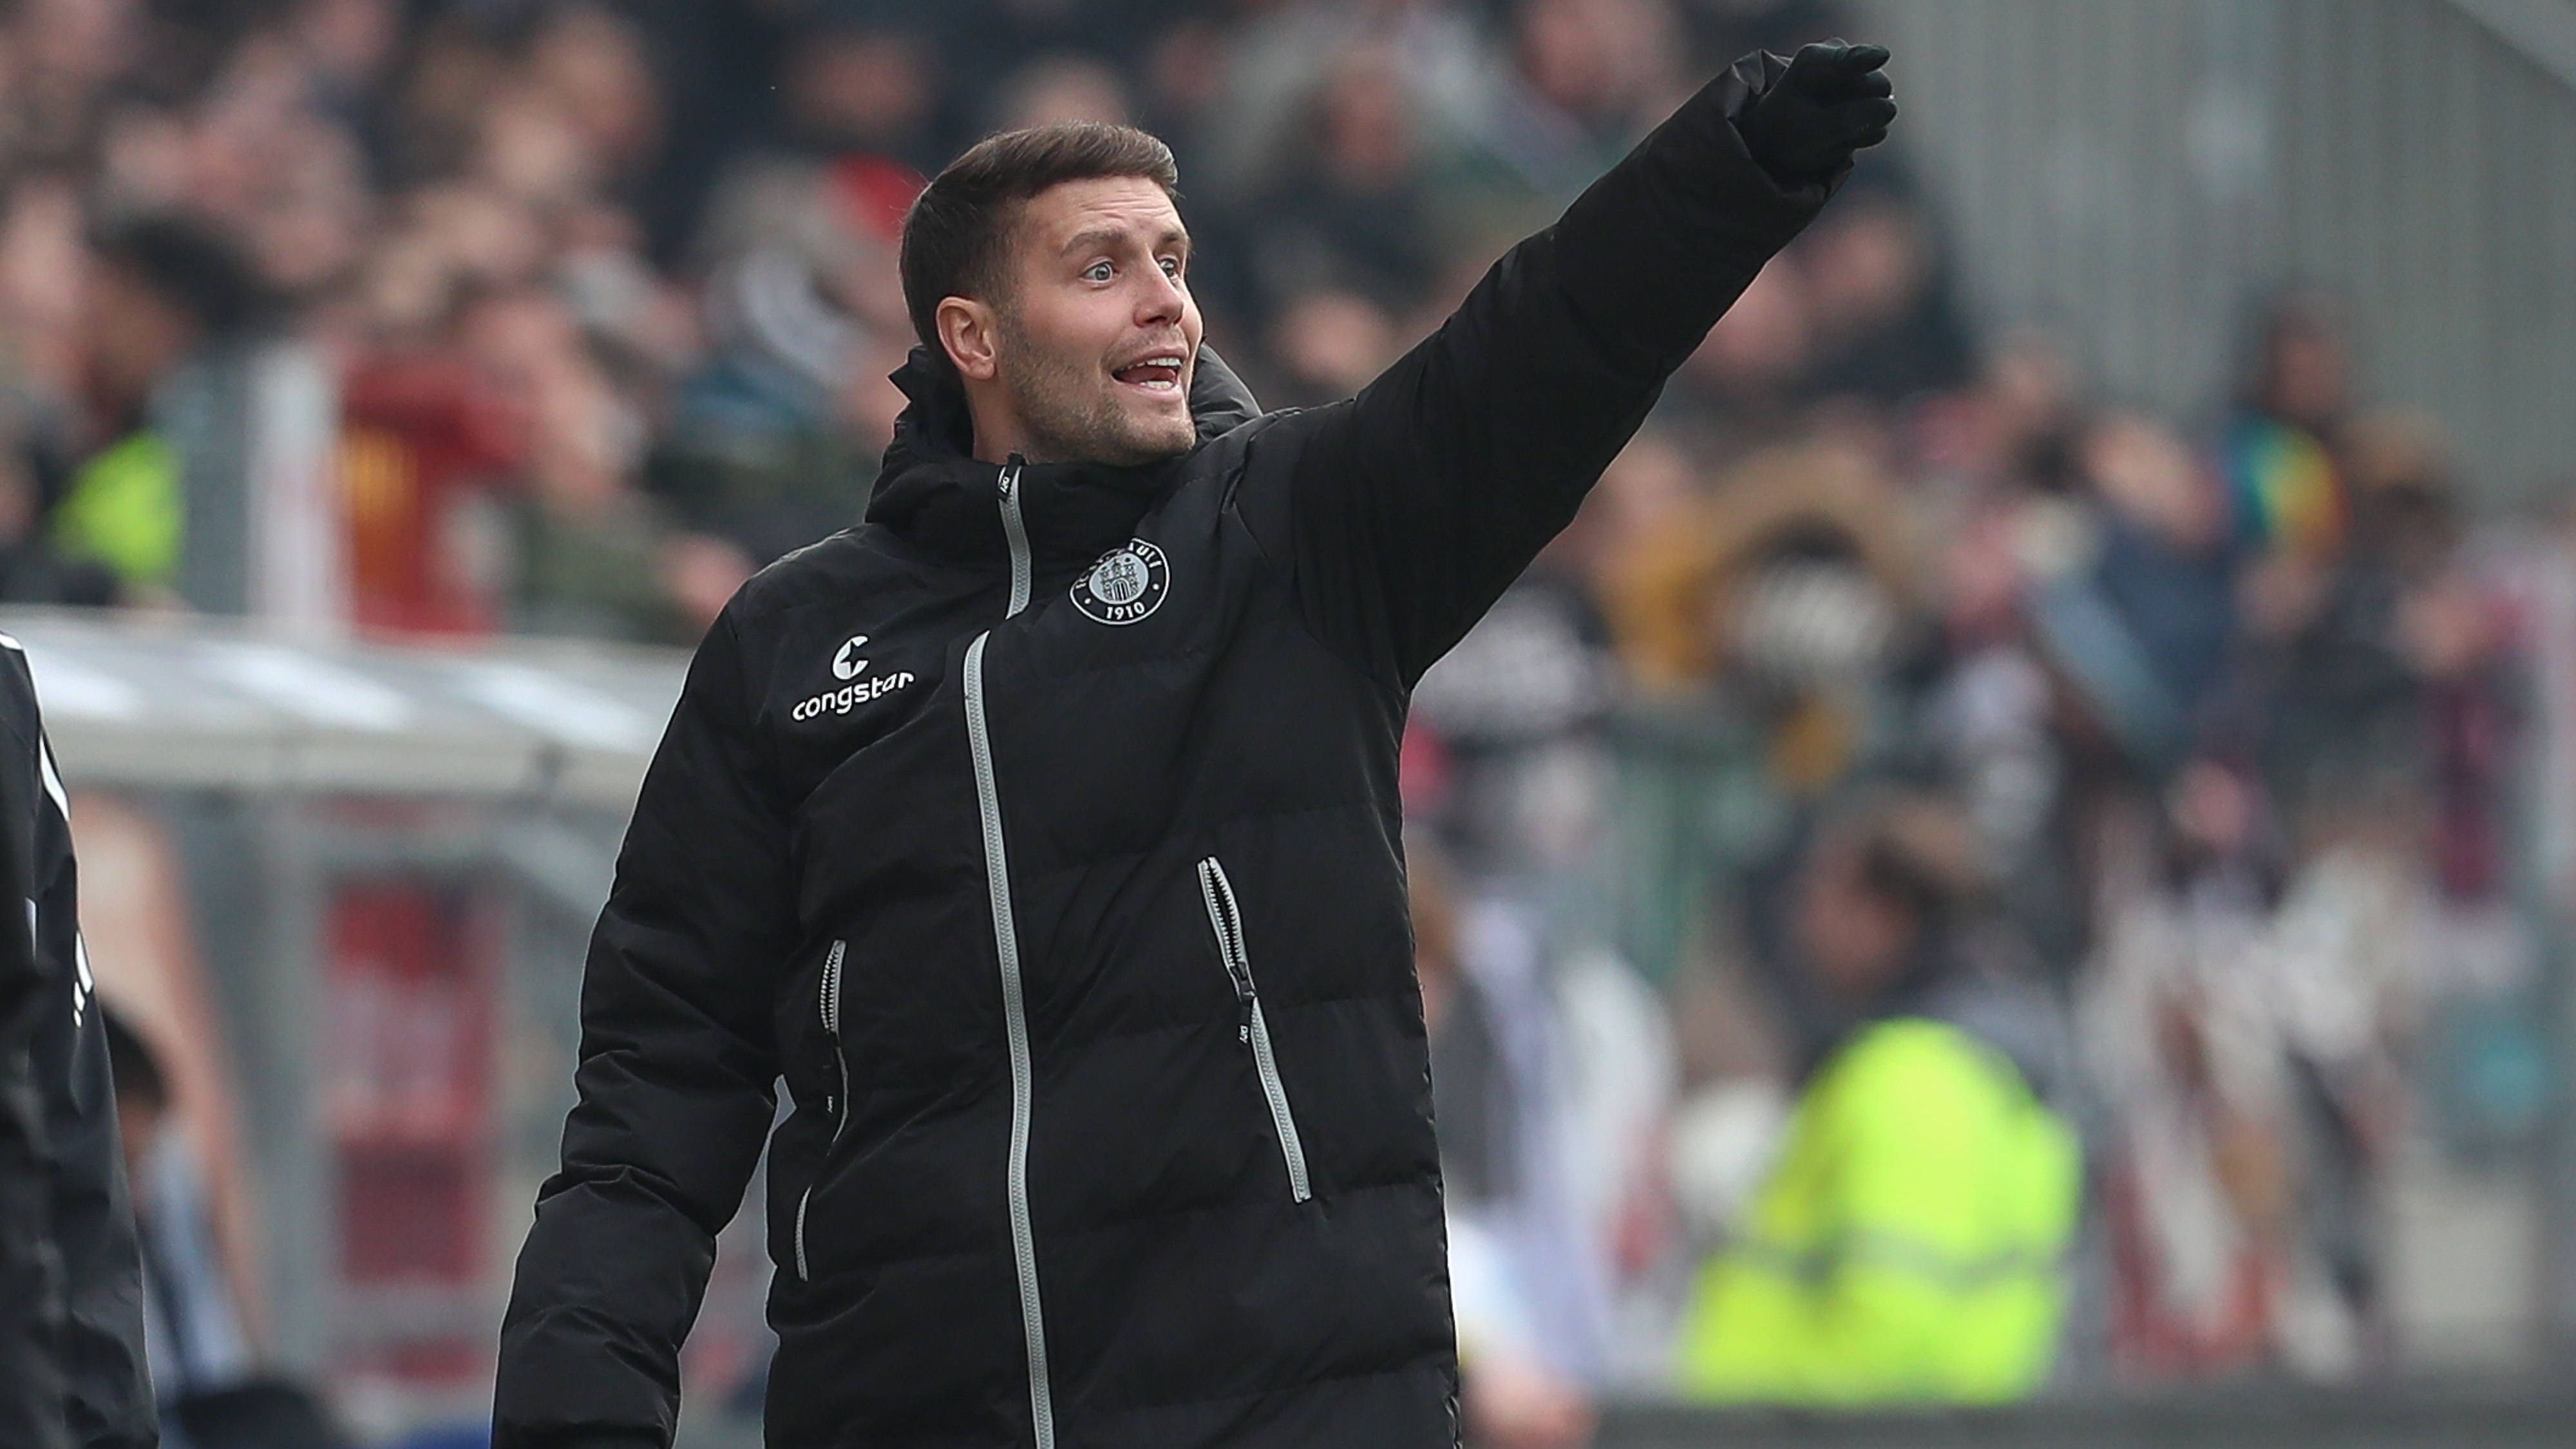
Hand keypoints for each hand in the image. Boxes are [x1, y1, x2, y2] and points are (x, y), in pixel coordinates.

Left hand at [1734, 40, 1895, 184]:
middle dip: (1863, 112)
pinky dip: (1861, 136)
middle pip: (1878, 85)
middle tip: (1829, 129)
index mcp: (1815, 61)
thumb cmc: (1785, 133)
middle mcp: (1841, 63)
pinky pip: (1879, 122)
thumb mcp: (1809, 131)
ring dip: (1861, 129)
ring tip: (1828, 134)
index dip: (1866, 57)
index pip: (1849, 57)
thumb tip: (1890, 108)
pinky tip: (1839, 138)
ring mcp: (1857, 80)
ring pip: (1883, 105)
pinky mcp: (1867, 102)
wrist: (1777, 146)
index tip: (1881, 56)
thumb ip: (1847, 120)